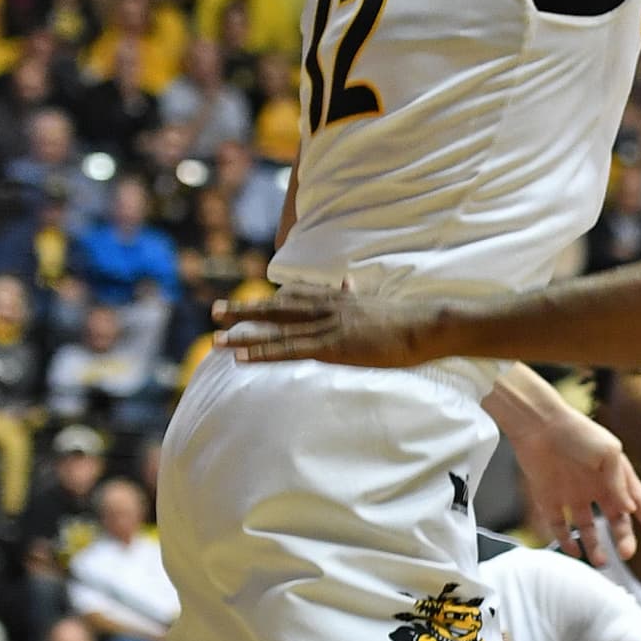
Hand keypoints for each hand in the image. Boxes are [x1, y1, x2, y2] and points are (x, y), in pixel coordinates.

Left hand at [213, 285, 447, 367]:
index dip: (271, 298)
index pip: (298, 294)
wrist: (426, 325)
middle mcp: (328, 308)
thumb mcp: (378, 303)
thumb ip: (358, 295)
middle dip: (245, 310)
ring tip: (215, 338)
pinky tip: (243, 357)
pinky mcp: (333, 347)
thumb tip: (349, 284)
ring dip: (244, 333)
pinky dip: (264, 352)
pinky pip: (291, 350)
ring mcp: (329, 327)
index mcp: (340, 299)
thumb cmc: (410, 319)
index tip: (250, 301)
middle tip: (214, 311)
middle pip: (278, 307)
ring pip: (277, 329)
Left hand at [507, 403, 640, 566]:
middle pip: (616, 521)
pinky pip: (560, 528)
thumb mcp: (608, 454)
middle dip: (624, 539)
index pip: (640, 504)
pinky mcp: (550, 501)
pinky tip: (576, 551)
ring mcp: (574, 496)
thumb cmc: (579, 433)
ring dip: (596, 547)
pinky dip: (568, 542)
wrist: (540, 425)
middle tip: (627, 554)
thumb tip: (630, 511)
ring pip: (589, 530)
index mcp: (616, 476)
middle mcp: (598, 489)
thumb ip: (619, 484)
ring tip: (601, 561)